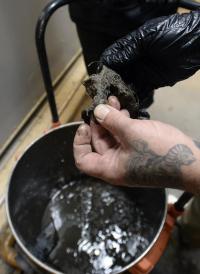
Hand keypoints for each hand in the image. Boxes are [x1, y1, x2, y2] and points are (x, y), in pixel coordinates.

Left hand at [73, 97, 199, 192]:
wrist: (192, 163)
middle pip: (98, 143)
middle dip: (99, 122)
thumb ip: (112, 121)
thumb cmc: (160, 152)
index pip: (83, 160)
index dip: (79, 142)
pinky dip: (123, 123)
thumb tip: (97, 111)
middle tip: (102, 104)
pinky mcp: (140, 150)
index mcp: (110, 168)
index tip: (85, 125)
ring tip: (113, 101)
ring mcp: (129, 158)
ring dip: (112, 119)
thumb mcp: (133, 133)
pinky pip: (125, 136)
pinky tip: (126, 110)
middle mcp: (116, 165)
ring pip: (113, 137)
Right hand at [101, 11, 199, 104]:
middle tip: (105, 97)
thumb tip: (108, 60)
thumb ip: (128, 50)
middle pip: (118, 74)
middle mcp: (135, 60)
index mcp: (131, 47)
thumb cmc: (171, 35)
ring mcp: (143, 72)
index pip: (112, 58)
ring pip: (128, 85)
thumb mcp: (147, 39)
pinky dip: (136, 98)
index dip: (105, 69)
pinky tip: (129, 105)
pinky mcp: (153, 82)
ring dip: (122, 94)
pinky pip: (141, 92)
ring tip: (115, 104)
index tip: (98, 81)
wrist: (195, 44)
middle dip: (112, 85)